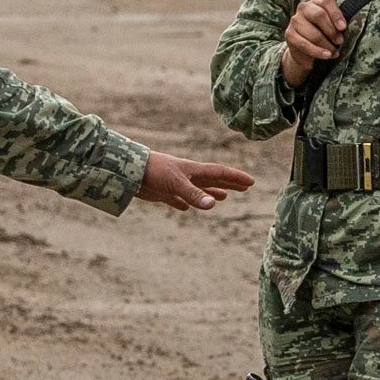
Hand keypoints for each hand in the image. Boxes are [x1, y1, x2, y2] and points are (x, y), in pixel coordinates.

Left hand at [134, 151, 258, 211]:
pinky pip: (178, 199)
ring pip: (198, 189)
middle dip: (229, 183)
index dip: (236, 177)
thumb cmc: (154, 172)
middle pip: (213, 180)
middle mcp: (187, 176)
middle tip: (245, 187)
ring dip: (211, 193)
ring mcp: (175, 184)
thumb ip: (194, 195)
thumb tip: (213, 205)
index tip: (251, 182)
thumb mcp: (176, 183)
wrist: (129, 171)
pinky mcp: (162, 192)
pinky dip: (185, 203)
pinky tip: (186, 208)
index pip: (220, 173)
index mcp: (194, 171)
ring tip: (223, 197)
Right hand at [278, 0, 349, 81]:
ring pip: (313, 33)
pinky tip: (327, 55)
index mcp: (317, 1)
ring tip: (335, 52)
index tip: (344, 28)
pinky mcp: (289, 34)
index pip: (326, 2)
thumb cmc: (325, 34)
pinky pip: (305, 44)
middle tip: (340, 41)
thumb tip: (356, 22)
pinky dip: (318, 52)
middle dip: (332, 31)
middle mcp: (304, 7)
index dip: (336, 14)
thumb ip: (340, 22)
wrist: (307, 50)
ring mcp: (295, 20)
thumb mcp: (334, 26)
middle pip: (318, 15)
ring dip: (327, 45)